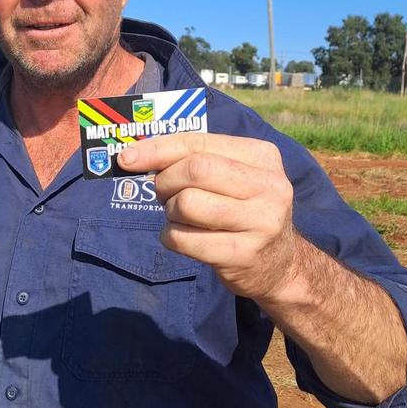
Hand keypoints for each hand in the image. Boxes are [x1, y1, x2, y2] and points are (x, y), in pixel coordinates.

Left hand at [118, 133, 296, 303]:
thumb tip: (134, 156)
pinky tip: (184, 238)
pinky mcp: (244, 255)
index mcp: (263, 156)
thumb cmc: (242, 210)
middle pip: (194, 170)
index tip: (127, 158)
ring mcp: (261, 222)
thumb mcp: (232, 176)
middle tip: (163, 194)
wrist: (279, 264)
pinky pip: (184, 239)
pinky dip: (171, 237)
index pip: (199, 142)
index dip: (157, 149)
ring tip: (181, 218)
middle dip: (165, 182)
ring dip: (169, 212)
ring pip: (187, 204)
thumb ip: (194, 159)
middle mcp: (269, 186)